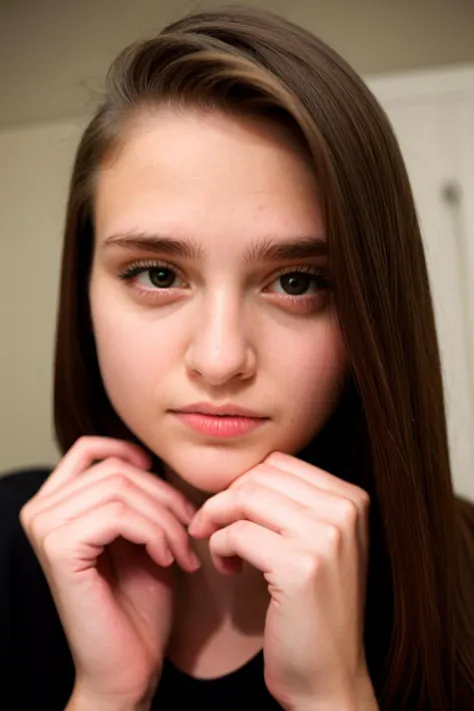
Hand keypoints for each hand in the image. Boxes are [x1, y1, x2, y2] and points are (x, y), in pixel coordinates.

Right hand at [20, 436, 199, 707]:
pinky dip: (155, 534)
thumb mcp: (141, 534)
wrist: (128, 665)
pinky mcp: (59, 548)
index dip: (130, 453)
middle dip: (166, 500)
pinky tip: (166, 561)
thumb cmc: (137, 603)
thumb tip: (150, 458)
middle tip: (189, 537)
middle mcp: (41, 511)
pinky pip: (120, 514)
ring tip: (181, 553)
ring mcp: (45, 527)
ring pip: (122, 490)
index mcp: (55, 505)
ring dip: (166, 521)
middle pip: (117, 470)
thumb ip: (137, 495)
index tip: (162, 482)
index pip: (88, 449)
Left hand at [188, 451, 372, 709]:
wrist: (331, 678)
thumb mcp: (320, 544)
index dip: (243, 485)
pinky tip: (228, 569)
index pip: (279, 464)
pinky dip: (219, 547)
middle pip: (260, 476)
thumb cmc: (315, 609)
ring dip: (217, 520)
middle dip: (224, 500)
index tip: (229, 513)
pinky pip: (237, 533)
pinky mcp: (300, 566)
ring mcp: (327, 537)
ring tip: (220, 549)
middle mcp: (346, 510)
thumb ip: (294, 503)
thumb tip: (241, 475)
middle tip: (210, 528)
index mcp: (352, 499)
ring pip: (245, 498)